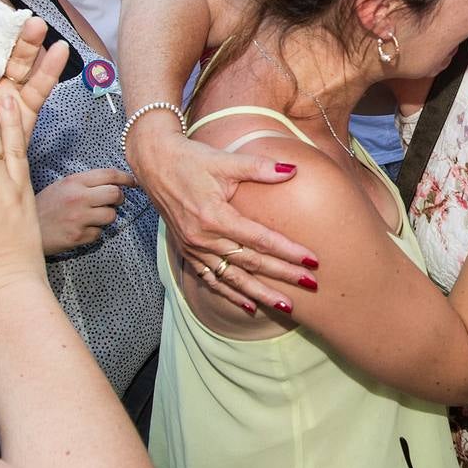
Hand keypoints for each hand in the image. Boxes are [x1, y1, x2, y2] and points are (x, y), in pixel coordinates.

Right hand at [36, 168, 136, 254]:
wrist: (24, 230)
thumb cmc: (44, 206)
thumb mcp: (61, 186)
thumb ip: (84, 183)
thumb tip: (113, 183)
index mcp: (74, 182)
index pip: (109, 175)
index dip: (126, 178)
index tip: (133, 182)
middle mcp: (78, 198)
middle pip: (115, 194)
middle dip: (119, 199)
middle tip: (114, 202)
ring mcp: (79, 218)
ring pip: (110, 216)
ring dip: (106, 217)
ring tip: (91, 217)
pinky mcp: (78, 236)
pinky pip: (99, 233)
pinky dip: (93, 233)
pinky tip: (80, 230)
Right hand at [128, 126, 317, 312]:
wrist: (155, 163)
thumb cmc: (191, 159)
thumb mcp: (225, 160)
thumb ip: (259, 167)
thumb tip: (293, 170)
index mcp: (214, 217)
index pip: (260, 240)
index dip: (288, 251)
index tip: (312, 261)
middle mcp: (203, 238)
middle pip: (250, 262)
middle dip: (283, 275)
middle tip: (311, 285)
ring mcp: (194, 248)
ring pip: (233, 278)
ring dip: (260, 294)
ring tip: (286, 307)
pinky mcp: (188, 252)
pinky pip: (211, 280)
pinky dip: (231, 295)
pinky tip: (250, 306)